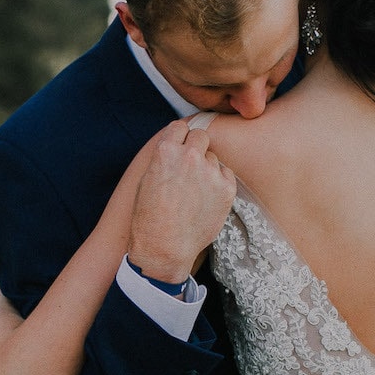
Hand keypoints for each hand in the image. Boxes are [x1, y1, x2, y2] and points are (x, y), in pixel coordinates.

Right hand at [127, 120, 235, 283]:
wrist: (165, 247)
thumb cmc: (149, 216)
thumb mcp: (147, 179)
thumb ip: (164, 157)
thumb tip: (178, 145)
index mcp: (166, 151)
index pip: (180, 126)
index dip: (180, 137)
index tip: (181, 146)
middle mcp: (190, 156)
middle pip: (201, 136)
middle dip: (196, 147)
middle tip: (190, 167)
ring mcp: (210, 172)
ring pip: (213, 158)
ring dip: (206, 169)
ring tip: (195, 193)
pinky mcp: (227, 188)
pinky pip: (226, 175)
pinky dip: (219, 183)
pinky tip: (206, 200)